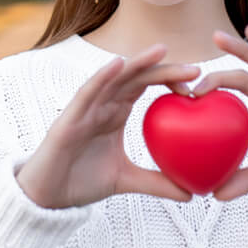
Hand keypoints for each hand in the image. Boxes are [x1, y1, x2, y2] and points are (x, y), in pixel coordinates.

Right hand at [16, 43, 200, 208]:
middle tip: (197, 68)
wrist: (48, 196)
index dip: (170, 79)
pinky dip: (102, 76)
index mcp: (116, 112)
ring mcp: (86, 107)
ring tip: (162, 51)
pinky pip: (87, 91)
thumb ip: (156, 182)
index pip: (146, 85)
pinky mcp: (70, 116)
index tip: (198, 85)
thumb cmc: (82, 181)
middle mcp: (103, 103)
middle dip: (165, 68)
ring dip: (138, 62)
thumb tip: (192, 194)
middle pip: (136, 76)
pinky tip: (118, 64)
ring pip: (114, 76)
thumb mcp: (126, 180)